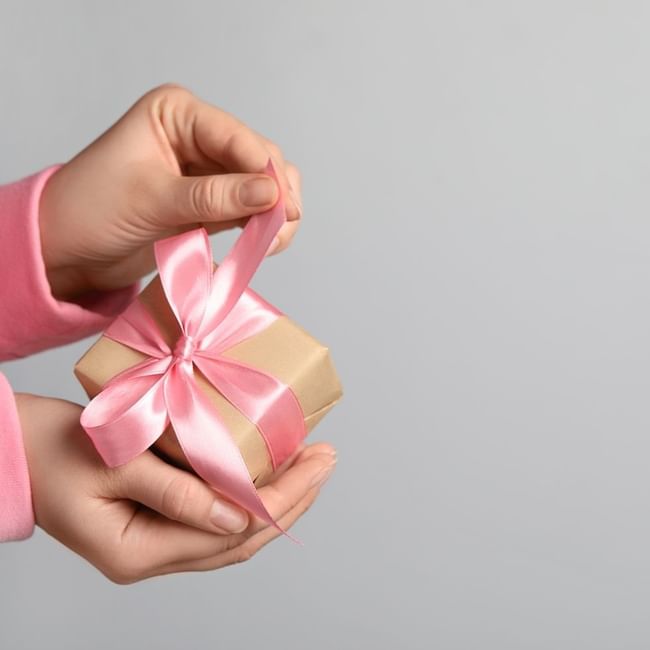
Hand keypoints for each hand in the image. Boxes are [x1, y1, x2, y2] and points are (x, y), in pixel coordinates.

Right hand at [16, 394, 335, 582]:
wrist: (17, 451)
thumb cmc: (56, 451)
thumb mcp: (114, 467)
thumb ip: (177, 494)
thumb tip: (240, 515)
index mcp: (138, 552)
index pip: (230, 533)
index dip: (281, 499)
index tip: (317, 464)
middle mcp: (152, 558)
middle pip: (240, 539)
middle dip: (291, 500)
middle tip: (327, 461)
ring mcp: (155, 544)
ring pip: (231, 532)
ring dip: (275, 500)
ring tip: (310, 466)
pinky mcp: (156, 523)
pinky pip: (214, 518)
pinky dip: (246, 497)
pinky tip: (268, 474)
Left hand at [39, 84, 302, 300]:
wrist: (68, 249)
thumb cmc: (91, 211)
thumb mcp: (152, 200)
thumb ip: (214, 197)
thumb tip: (271, 195)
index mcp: (178, 114)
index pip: (237, 137)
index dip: (264, 170)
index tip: (281, 207)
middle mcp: (198, 137)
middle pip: (258, 159)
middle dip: (274, 193)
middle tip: (280, 229)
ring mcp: (207, 171)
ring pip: (262, 185)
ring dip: (274, 212)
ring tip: (272, 241)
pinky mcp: (212, 203)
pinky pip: (250, 209)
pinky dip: (262, 225)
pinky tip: (263, 243)